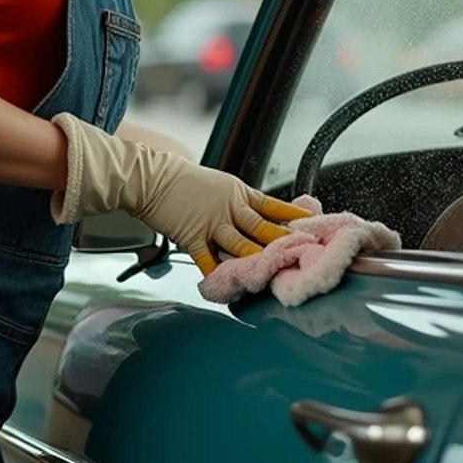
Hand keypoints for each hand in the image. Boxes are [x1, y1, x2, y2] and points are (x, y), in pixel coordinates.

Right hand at [52, 114, 308, 274]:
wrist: (150, 176)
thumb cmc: (181, 180)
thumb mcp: (218, 184)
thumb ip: (238, 202)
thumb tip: (260, 217)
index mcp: (238, 192)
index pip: (272, 206)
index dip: (293, 216)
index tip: (312, 226)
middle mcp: (229, 208)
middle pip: (263, 229)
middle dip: (285, 243)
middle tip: (305, 253)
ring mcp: (211, 223)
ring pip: (242, 246)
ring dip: (259, 261)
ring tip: (277, 273)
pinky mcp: (192, 236)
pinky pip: (208, 259)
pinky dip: (217, 274)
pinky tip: (228, 286)